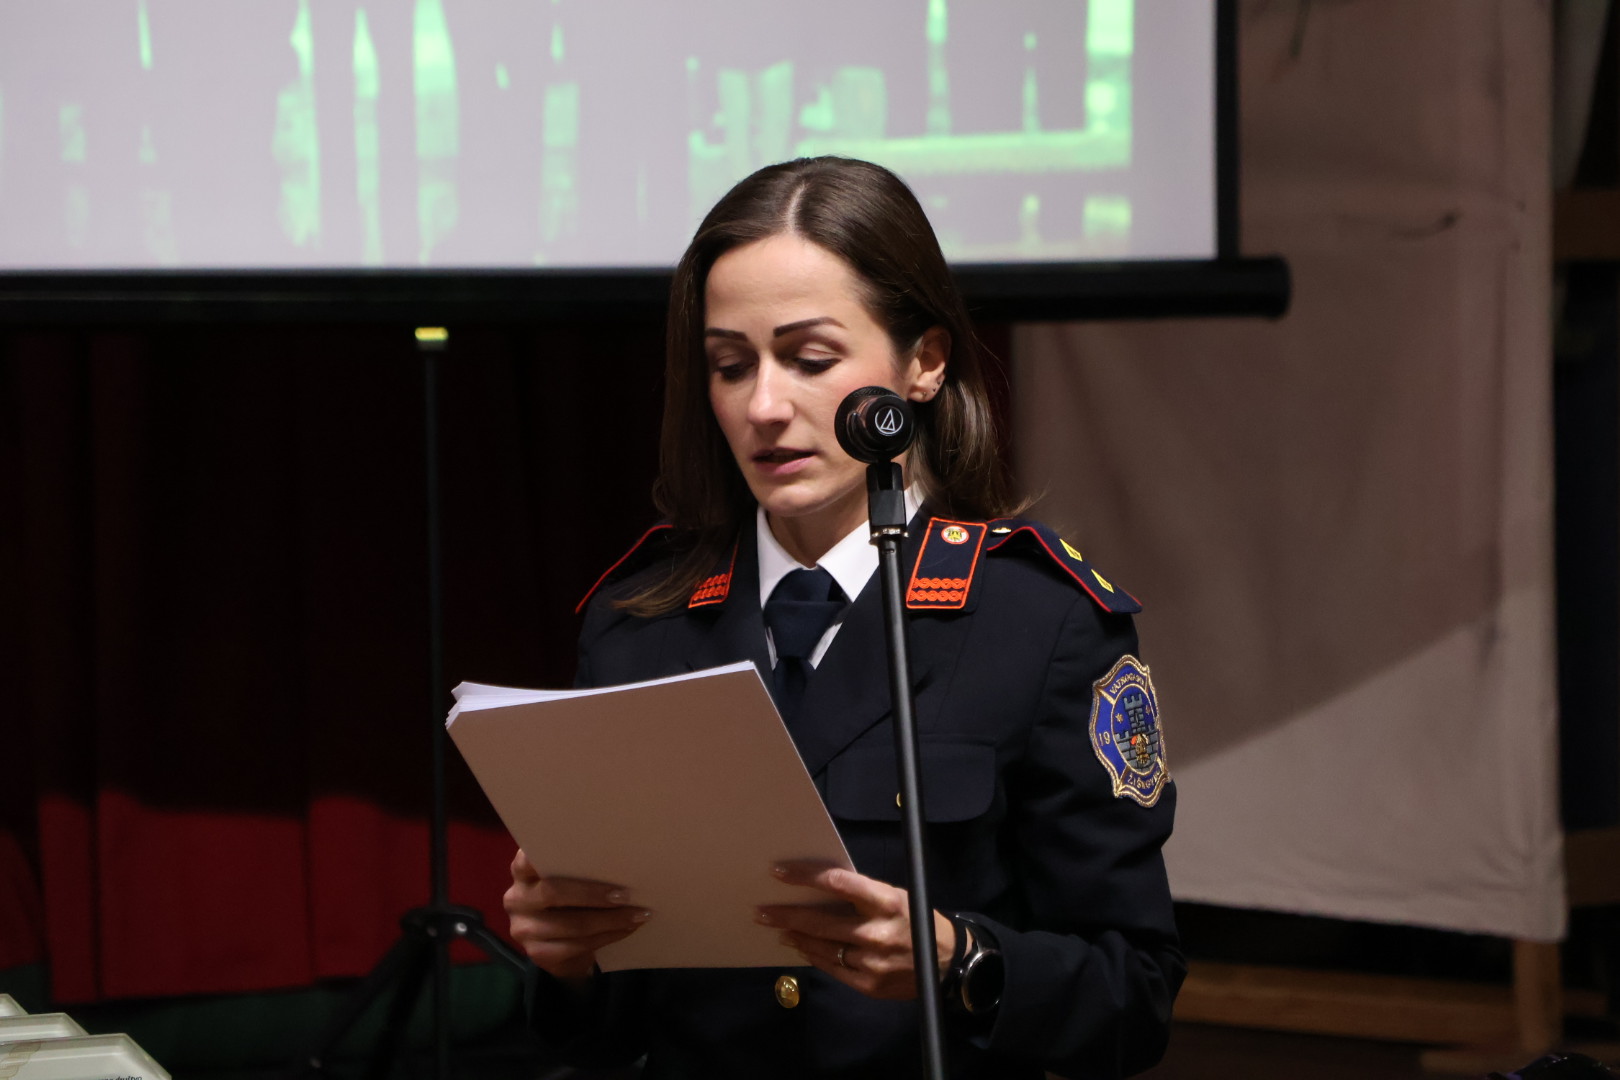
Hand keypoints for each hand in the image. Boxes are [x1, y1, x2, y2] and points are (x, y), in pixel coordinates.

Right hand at [503, 848, 650, 981]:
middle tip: (626, 894)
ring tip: (638, 914)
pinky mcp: (538, 954)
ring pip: (571, 925)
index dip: (551, 853)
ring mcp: (524, 929)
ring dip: (610, 920)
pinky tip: (626, 929)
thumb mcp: (567, 879)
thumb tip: (620, 856)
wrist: (561, 948)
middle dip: (593, 894)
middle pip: (553, 892)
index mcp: (522, 872)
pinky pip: (577, 946)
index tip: (582, 849)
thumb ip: (577, 868)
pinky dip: (607, 937)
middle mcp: (516, 898)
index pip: (527, 858)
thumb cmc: (568, 901)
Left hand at [756, 862, 955, 1000]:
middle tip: (762, 910)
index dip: (806, 876)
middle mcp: (879, 932)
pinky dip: (812, 955)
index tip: (780, 872)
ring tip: (776, 927)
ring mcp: (873, 962)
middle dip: (787, 915)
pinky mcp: (868, 985)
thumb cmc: (915, 920)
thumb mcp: (895, 897)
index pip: (839, 883)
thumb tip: (819, 886)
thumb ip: (862, 894)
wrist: (946, 963)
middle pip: (822, 921)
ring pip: (822, 947)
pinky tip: (800, 945)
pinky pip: (832, 967)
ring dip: (795, 936)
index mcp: (888, 901)